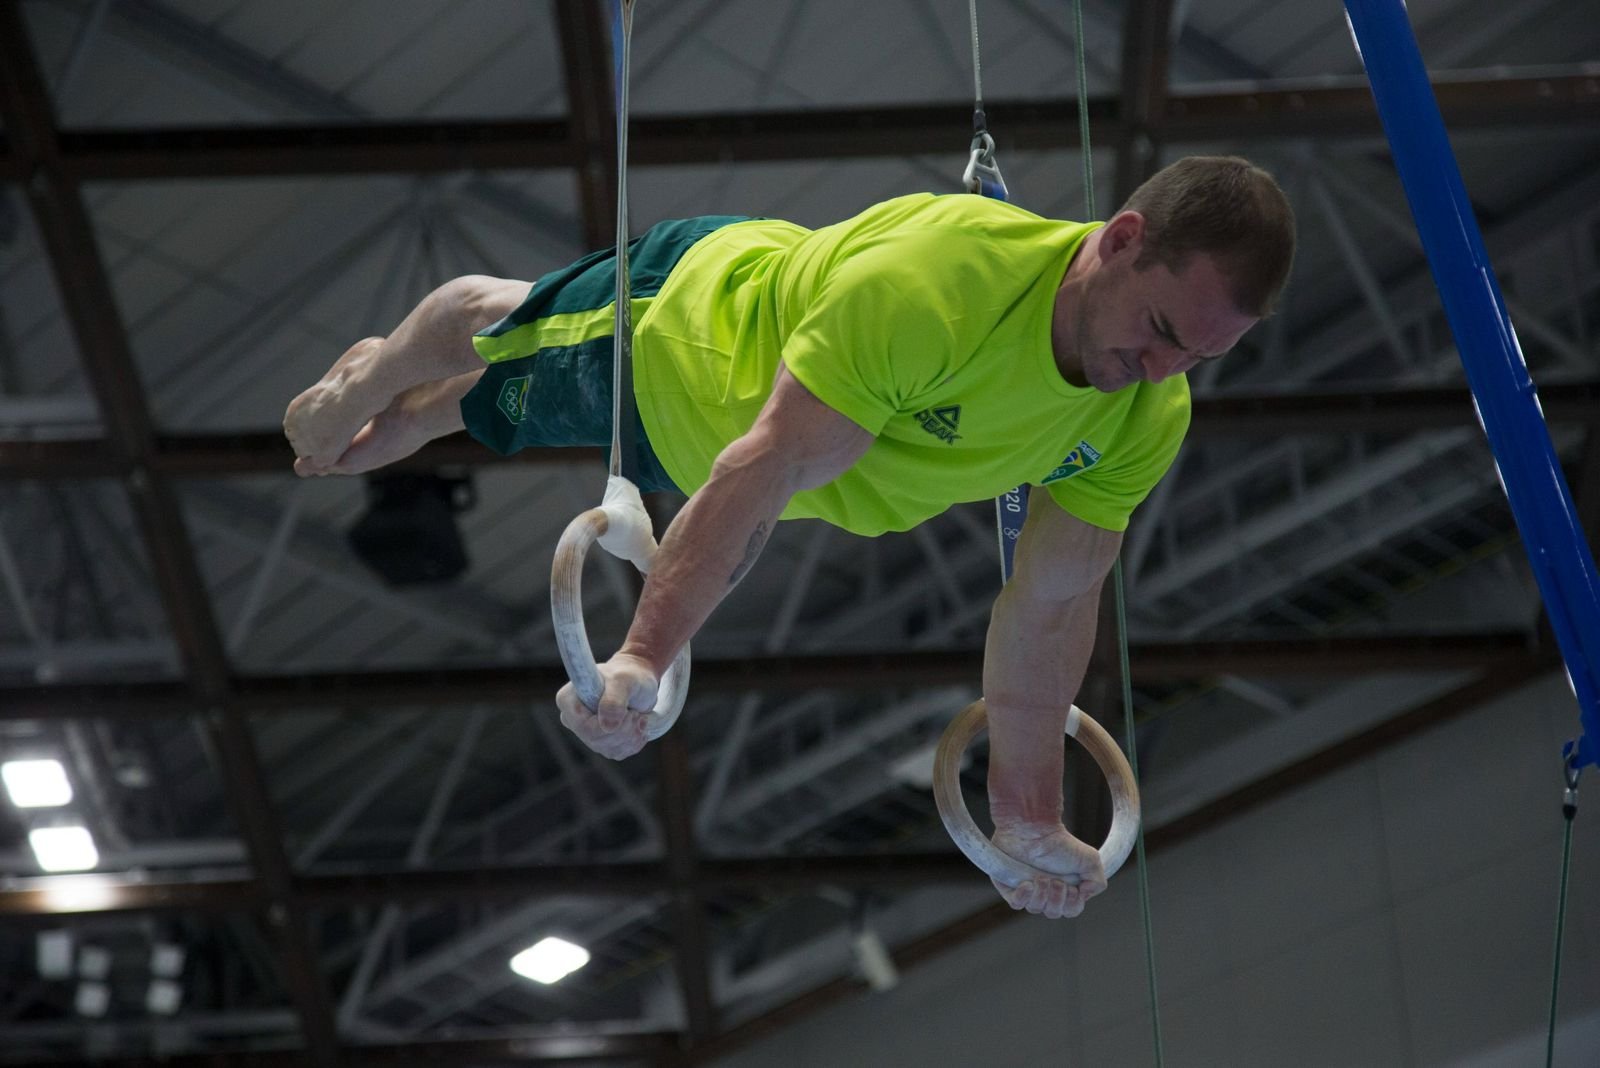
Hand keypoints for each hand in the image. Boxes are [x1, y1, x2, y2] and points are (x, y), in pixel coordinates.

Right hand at [556, 653, 660, 760]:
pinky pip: (617, 753)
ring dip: (632, 736)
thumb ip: (614, 700)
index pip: (584, 727)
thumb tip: (608, 727)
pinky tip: (638, 726)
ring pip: (609, 749)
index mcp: (568, 700)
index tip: (629, 712)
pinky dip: (634, 742)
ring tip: (639, 717)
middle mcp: (572, 719)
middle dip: (624, 731)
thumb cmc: (629, 675)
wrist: (639, 682)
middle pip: (596, 740)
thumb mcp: (624, 680)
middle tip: (638, 714)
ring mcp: (585, 733)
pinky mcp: (600, 743)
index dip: (609, 726)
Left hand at [989, 821, 1106, 918]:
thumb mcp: (1091, 860)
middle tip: (1056, 881)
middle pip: (1053, 913)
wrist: (1035, 828)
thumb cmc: (1060, 842)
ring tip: (1041, 877)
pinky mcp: (1009, 886)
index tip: (1072, 888)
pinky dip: (1023, 897)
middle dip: (1057, 899)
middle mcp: (1045, 891)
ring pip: (1035, 908)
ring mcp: (1027, 889)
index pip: (1070, 910)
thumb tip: (1085, 896)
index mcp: (1064, 888)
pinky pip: (1016, 904)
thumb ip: (1097, 882)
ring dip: (1042, 895)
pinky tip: (1027, 884)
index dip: (1073, 904)